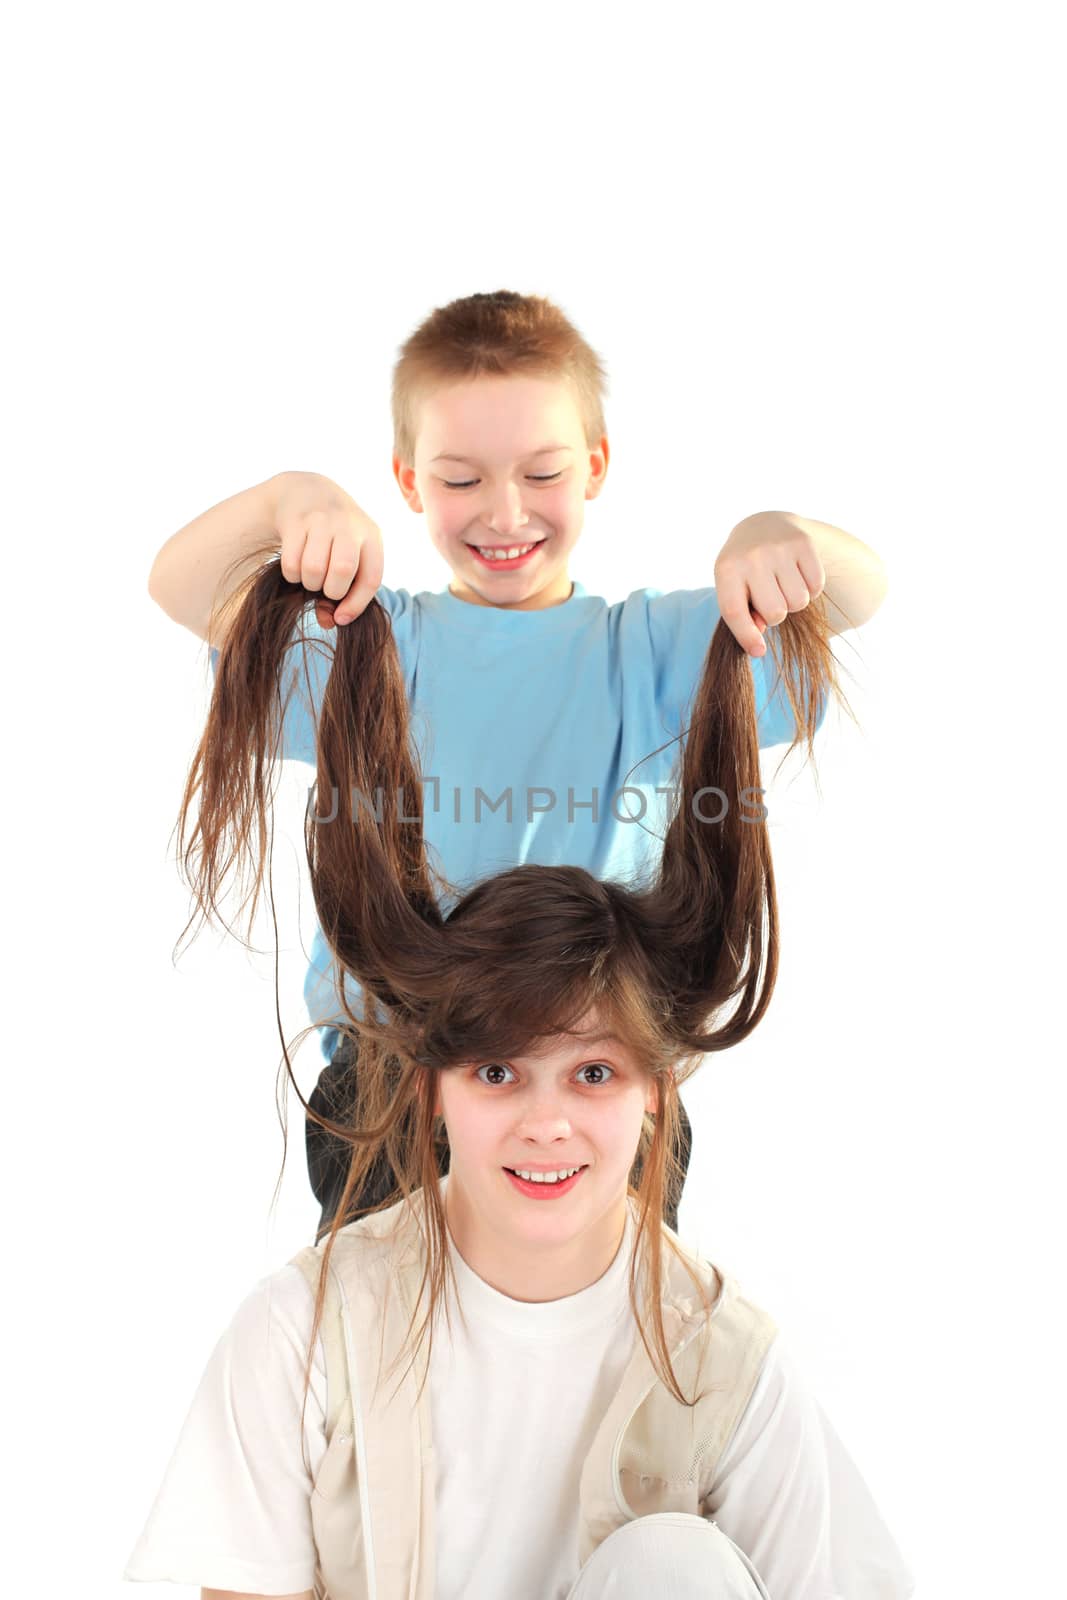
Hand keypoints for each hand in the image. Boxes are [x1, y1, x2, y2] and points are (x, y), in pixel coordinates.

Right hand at [274, 472, 384, 627]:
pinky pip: (292, 563)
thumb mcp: (349, 556)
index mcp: (372, 536)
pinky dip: (292, 575)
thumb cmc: (335, 537)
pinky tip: (296, 565)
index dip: (356, 605)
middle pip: (343, 571)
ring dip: (309, 583)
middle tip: (325, 588)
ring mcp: (322, 519)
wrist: (308, 491)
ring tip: (311, 576)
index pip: (371, 578)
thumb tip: (329, 623)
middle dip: (331, 591)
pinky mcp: (296, 521)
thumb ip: (345, 591)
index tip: (341, 618)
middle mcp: (349, 524)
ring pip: (314, 569)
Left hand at [713, 511, 825, 656]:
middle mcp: (752, 556)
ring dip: (794, 601)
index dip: (747, 637)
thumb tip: (758, 644)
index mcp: (726, 569)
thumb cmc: (744, 570)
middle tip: (771, 598)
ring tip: (783, 585)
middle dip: (776, 614)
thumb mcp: (733, 588)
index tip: (759, 651)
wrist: (763, 526)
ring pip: (799, 602)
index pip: (735, 612)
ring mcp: (778, 548)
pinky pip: (816, 586)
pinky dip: (811, 588)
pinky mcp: (803, 543)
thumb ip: (742, 616)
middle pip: (775, 613)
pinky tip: (798, 574)